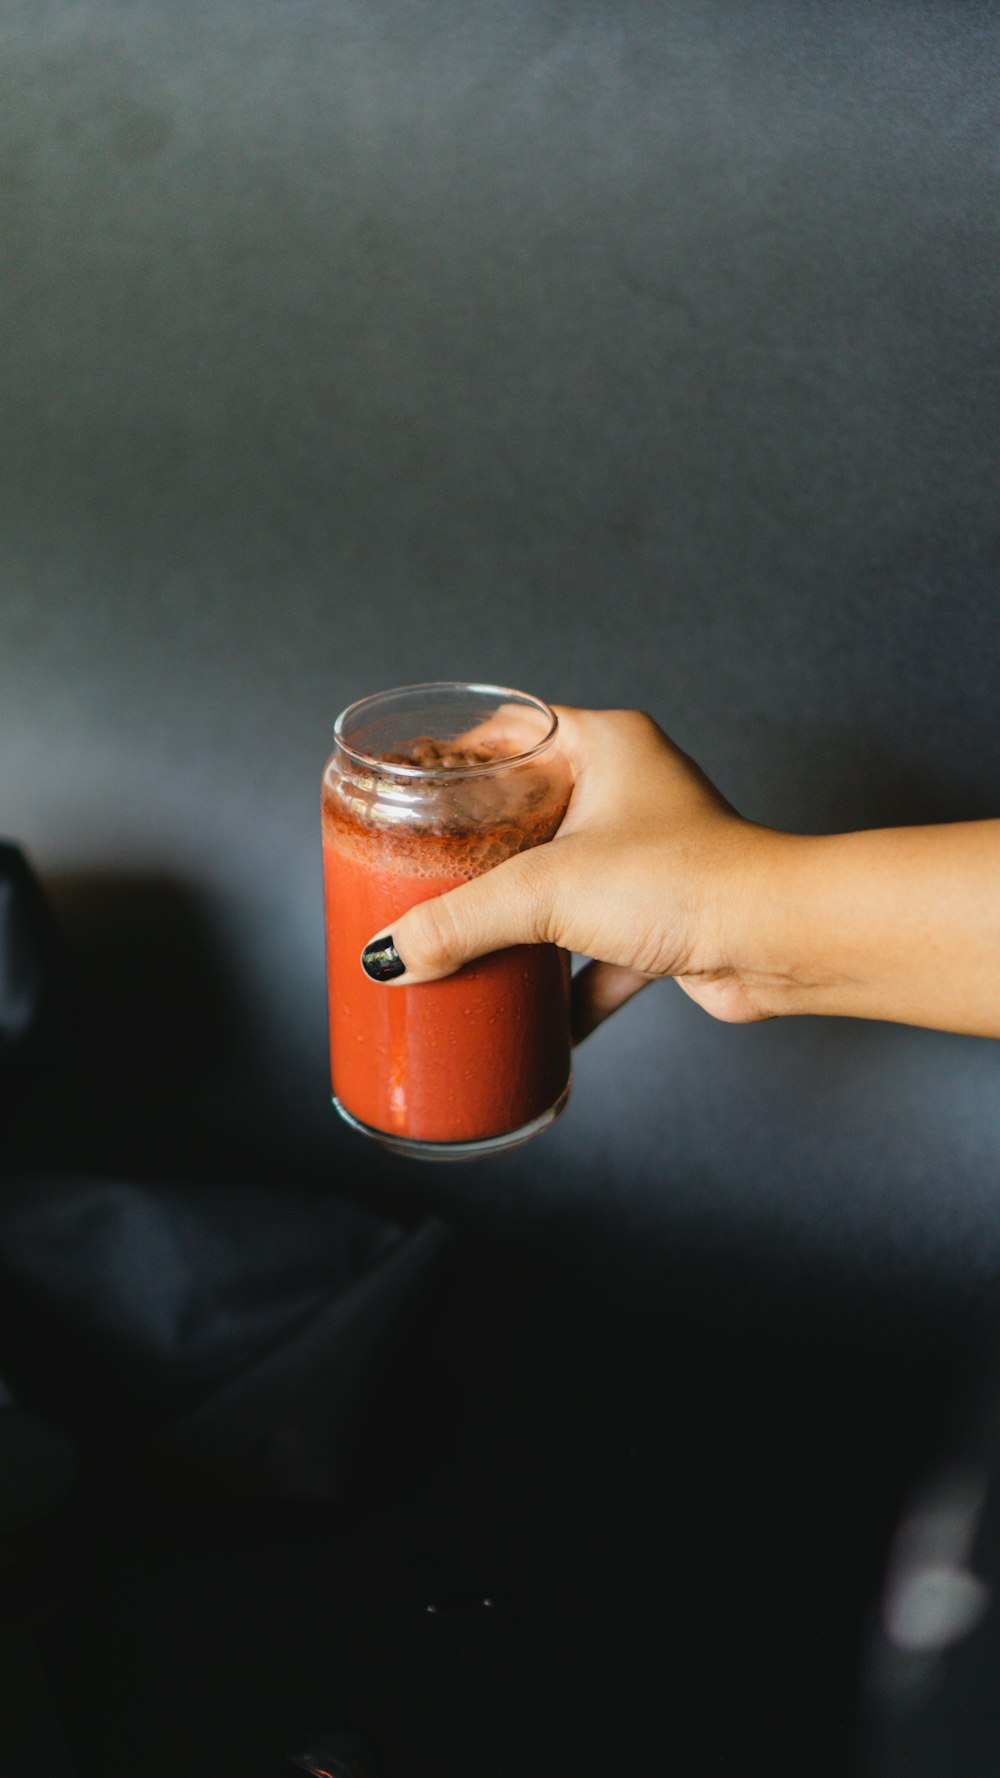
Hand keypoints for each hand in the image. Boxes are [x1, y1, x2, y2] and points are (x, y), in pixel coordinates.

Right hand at [361, 707, 772, 1041]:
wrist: (778, 940)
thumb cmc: (685, 879)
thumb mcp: (546, 891)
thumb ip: (459, 920)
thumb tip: (390, 956)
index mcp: (606, 745)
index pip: (513, 730)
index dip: (457, 754)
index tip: (410, 785)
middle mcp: (631, 793)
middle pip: (532, 812)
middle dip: (479, 848)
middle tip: (421, 866)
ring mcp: (650, 859)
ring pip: (565, 885)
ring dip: (521, 918)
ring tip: (462, 936)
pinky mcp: (666, 922)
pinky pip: (600, 953)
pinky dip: (567, 985)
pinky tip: (530, 1016)